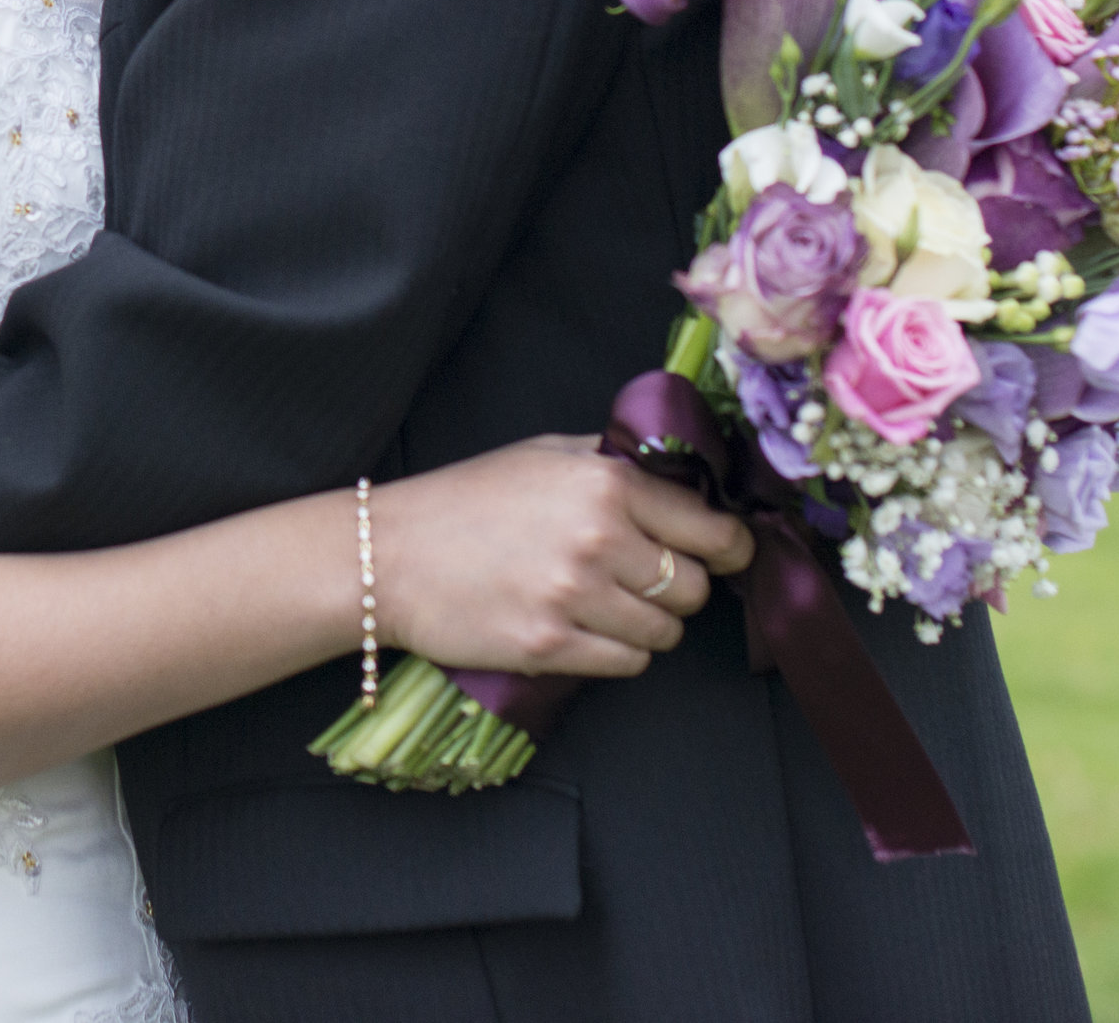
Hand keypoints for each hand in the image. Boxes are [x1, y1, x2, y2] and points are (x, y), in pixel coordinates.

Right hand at [371, 434, 757, 678]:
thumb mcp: (543, 455)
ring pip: (665, 634)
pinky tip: (583, 628)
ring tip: (604, 604)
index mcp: (605, 484)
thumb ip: (614, 463)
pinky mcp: (553, 648)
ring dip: (646, 624)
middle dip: (679, 588)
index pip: (712, 530)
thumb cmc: (466, 499)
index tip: (725, 554)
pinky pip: (628, 664)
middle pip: (695, 589)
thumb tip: (682, 479)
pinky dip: (618, 652)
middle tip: (641, 579)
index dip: (729, 548)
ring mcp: (575, 598)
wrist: (390, 555)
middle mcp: (599, 539)